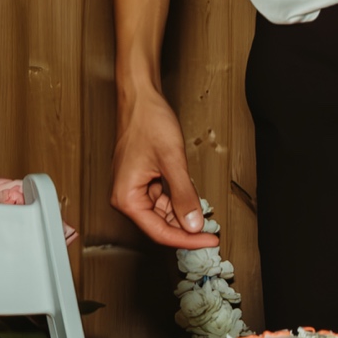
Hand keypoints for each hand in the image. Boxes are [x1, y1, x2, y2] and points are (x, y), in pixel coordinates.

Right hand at [111, 92, 217, 249]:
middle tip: (211, 232)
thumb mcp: (172, 160)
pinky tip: (192, 200)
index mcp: (126, 197)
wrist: (140, 96)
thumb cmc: (147, 120)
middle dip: (186, 229)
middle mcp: (126, 196)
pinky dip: (178, 201)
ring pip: (162, 213)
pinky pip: (161, 199)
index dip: (186, 240)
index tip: (208, 241)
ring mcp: (133, 187)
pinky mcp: (141, 179)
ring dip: (183, 214)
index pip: (159, 232)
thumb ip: (183, 195)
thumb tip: (193, 224)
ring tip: (204, 216)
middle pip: (160, 225)